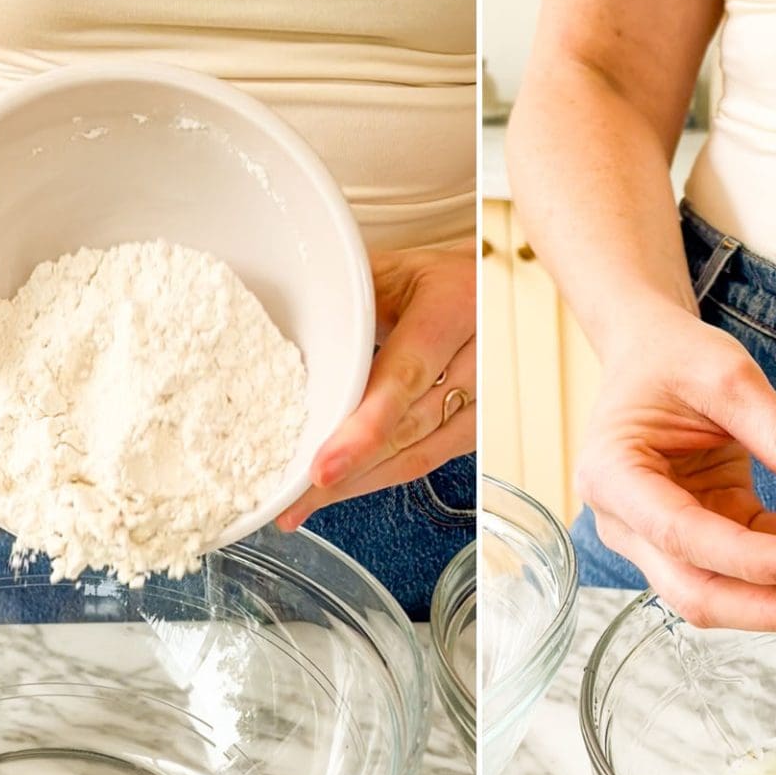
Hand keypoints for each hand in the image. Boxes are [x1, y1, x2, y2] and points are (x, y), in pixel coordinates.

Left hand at [277, 242, 475, 529]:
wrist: (493, 291)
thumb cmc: (435, 279)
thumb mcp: (394, 270)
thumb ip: (349, 299)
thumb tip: (282, 324)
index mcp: (453, 307)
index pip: (405, 377)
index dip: (365, 428)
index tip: (324, 466)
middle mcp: (481, 356)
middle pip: (409, 427)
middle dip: (350, 467)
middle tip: (297, 498)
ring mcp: (488, 397)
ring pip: (422, 454)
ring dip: (362, 482)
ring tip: (306, 504)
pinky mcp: (481, 426)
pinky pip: (430, 460)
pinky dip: (384, 476)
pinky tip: (348, 487)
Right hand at [579, 305, 775, 631]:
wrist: (646, 354)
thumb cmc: (673, 357)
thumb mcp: (728, 377)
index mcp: (614, 473)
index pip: (680, 532)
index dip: (747, 559)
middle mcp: (624, 521)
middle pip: (694, 590)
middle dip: (772, 609)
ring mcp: (655, 539)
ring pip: (716, 596)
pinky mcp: (694, 540)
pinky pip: (741, 574)